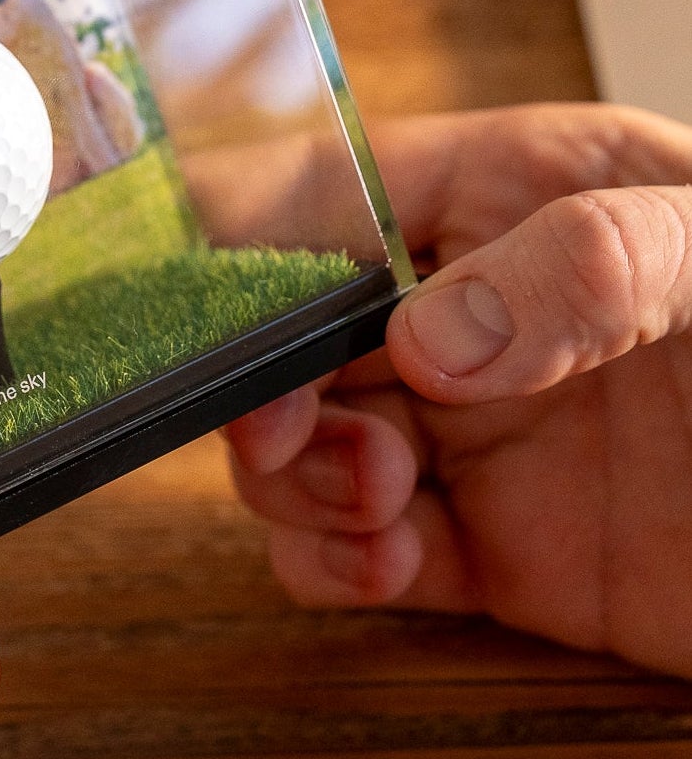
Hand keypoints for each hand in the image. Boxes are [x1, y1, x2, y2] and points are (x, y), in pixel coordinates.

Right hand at [224, 104, 691, 677]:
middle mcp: (463, 311)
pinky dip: (336, 563)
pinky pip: (356, 551)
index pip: (311, 196)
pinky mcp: (490, 547)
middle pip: (274, 339)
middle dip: (254, 391)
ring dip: (290, 482)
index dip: (222, 246)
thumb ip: (586, 265)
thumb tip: (427, 342)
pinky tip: (388, 562)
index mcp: (501, 195)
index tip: (171, 310)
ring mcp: (469, 434)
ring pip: (294, 449)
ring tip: (376, 500)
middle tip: (302, 435)